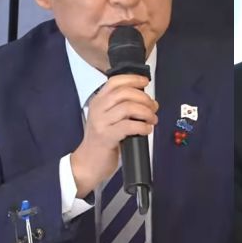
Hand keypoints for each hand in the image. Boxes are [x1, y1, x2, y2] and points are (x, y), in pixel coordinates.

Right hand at [70, 74, 157, 196]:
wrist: (88, 163)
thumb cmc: (102, 140)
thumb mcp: (109, 118)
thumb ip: (122, 106)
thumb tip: (146, 99)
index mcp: (98, 101)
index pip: (115, 81)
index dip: (133, 79)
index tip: (145, 82)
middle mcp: (98, 109)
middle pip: (125, 93)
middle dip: (144, 98)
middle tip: (153, 107)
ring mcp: (101, 122)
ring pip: (128, 107)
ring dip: (146, 112)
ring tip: (152, 119)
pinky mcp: (106, 137)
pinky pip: (129, 126)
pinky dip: (142, 126)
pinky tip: (147, 129)